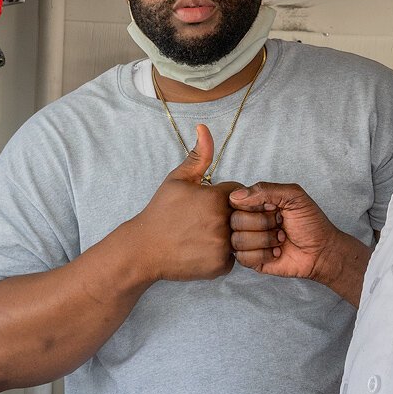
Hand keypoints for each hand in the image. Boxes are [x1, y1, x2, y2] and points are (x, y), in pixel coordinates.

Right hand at [130, 125, 239, 281]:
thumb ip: (198, 156)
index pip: (242, 193)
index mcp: (216, 198)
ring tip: (208, 235)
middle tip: (211, 222)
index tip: (209, 203)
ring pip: (244, 237)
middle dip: (236, 216)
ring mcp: (223, 245)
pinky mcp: (221, 265)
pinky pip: (234, 257)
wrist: (143, 249)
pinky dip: (223, 255)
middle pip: (249, 215)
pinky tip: (203, 250)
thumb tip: (204, 127)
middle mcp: (223, 221)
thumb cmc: (160, 212)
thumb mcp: (177, 180)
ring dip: (233, 235)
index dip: (227, 197)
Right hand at [228, 182, 345, 280]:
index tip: (273, 207)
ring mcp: (249, 242)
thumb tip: (235, 196)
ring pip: (237, 240)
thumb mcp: (294, 196)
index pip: (235, 201)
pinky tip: (277, 252)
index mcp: (256, 204)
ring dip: (265, 240)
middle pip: (235, 220)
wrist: (322, 250)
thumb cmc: (311, 222)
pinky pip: (243, 257)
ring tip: (281, 238)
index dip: (254, 205)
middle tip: (280, 224)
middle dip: (263, 223)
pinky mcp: (252, 261)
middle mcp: (249, 221)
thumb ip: (266, 189)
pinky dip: (264, 255)